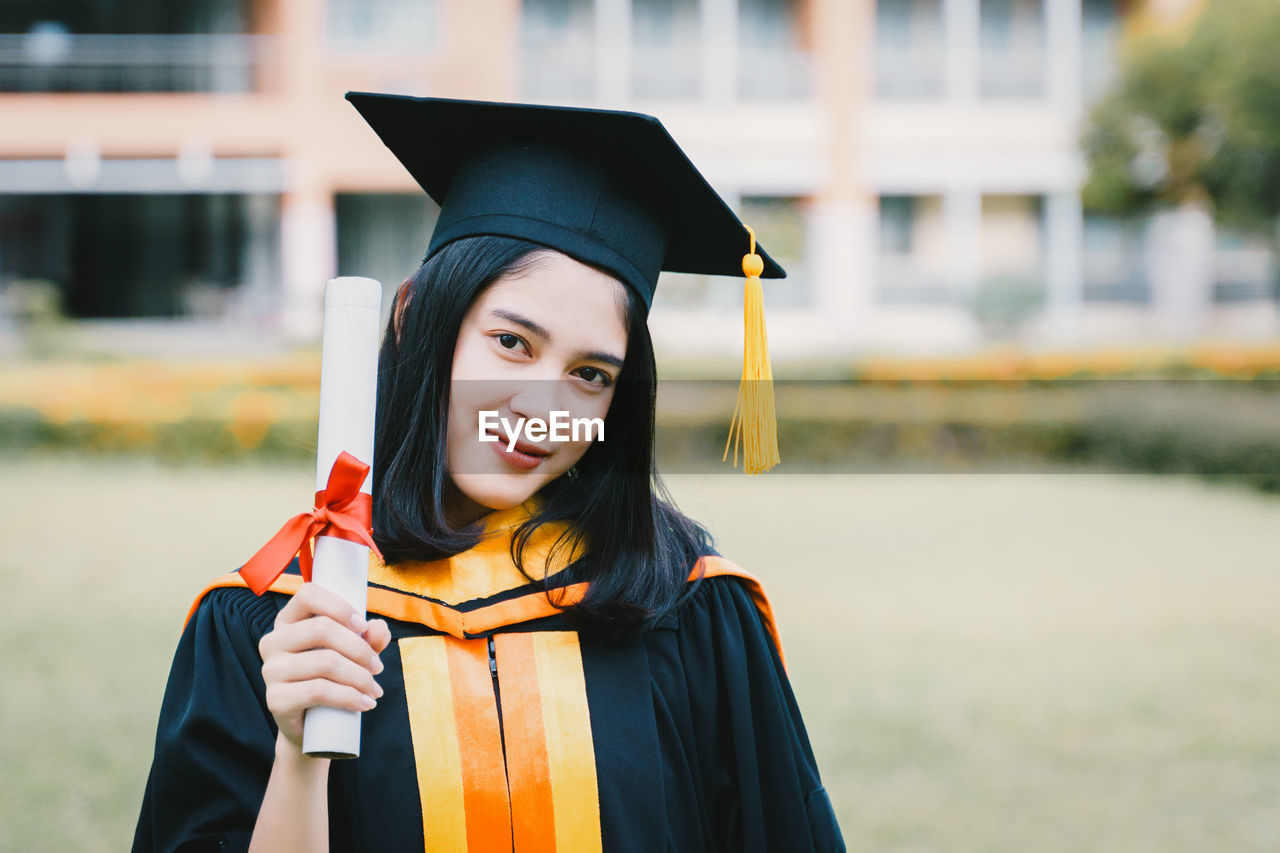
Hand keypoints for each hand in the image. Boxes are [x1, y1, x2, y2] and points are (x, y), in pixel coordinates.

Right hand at [257, 583, 391, 754]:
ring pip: (325, 662)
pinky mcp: (275, 699)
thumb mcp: (353, 653)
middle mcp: (273, 641)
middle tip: (377, 667)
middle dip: (359, 649)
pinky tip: (364, 703)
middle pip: (321, 629)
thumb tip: (378, 628)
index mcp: (288, 621)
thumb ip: (368, 637)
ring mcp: (270, 670)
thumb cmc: (332, 679)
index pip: (307, 594)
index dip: (339, 607)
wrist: (312, 727)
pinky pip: (318, 691)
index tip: (363, 626)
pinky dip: (349, 697)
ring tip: (374, 689)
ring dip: (360, 677)